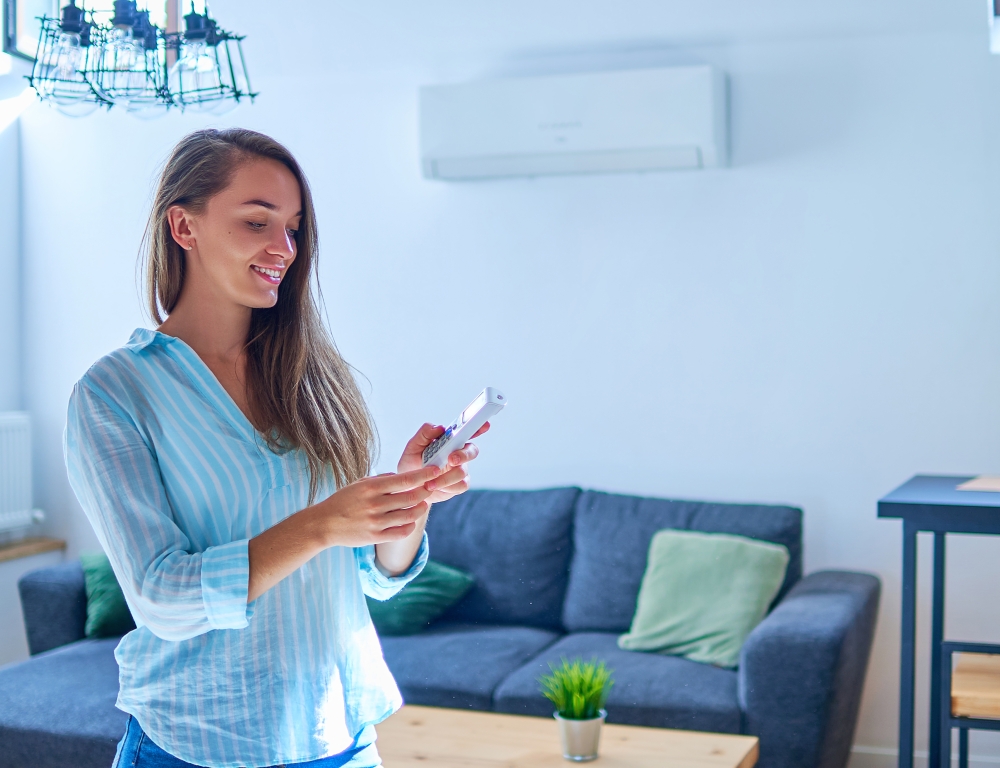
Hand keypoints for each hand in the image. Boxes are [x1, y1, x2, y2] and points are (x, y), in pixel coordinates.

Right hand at [310, 465, 441, 547]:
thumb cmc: (343, 501)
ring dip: (421, 509)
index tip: (435, 471)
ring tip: (423, 504)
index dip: (423, 475)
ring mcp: (376, 522)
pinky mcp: (375, 537)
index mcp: (372, 488)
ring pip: (409, 516)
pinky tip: (411, 521)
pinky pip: (401, 533)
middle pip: (411, 498)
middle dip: (425, 492)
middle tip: (431, 488)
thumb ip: (381, 480)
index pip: (405, 479)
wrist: (324, 523)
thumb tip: (402, 477)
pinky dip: (411, 526)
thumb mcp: (359, 484)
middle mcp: (375, 504)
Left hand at [397, 422, 490, 503]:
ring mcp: (460, 469)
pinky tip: (434, 488)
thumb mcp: (413, 447)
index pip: (466, 431)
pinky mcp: (459, 484)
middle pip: (472, 451)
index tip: (485, 425)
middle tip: (451, 460)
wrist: (408, 488)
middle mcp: (458, 453)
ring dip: (446, 477)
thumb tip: (439, 427)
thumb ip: (424, 434)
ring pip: (463, 471)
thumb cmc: (411, 464)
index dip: (478, 427)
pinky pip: (460, 485)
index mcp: (449, 441)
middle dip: (463, 455)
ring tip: (429, 483)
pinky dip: (446, 487)